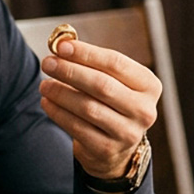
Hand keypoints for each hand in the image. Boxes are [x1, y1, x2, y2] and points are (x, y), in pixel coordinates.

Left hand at [39, 38, 161, 178]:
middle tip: (48, 63)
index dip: (86, 53)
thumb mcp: (111, 81)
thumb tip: (62, 44)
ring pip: (87, 107)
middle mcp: (143, 110)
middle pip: (102, 85)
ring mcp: (127, 133)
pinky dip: (58, 113)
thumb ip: (91, 62)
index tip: (61, 46)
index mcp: (148, 85)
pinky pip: (77, 127)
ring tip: (44, 84)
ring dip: (61, 93)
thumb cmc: (110, 103)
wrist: (115, 147)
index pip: (115, 63)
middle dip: (70, 72)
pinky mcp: (107, 149)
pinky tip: (47, 102)